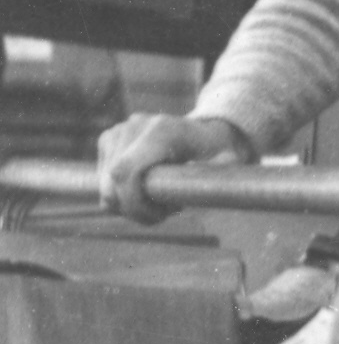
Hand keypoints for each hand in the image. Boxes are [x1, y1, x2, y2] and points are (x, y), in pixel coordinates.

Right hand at [95, 114, 250, 223]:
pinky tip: (146, 190)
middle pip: (111, 183)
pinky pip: (103, 182)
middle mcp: (134, 126)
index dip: (132, 202)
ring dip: (129, 204)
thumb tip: (204, 186)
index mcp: (162, 130)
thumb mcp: (229, 162)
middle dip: (133, 209)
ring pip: (105, 187)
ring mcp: (118, 131)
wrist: (206, 132)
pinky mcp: (109, 140)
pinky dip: (121, 196)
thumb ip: (219, 174)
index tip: (158, 217)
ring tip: (161, 201)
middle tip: (164, 215)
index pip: (124, 172)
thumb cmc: (219, 151)